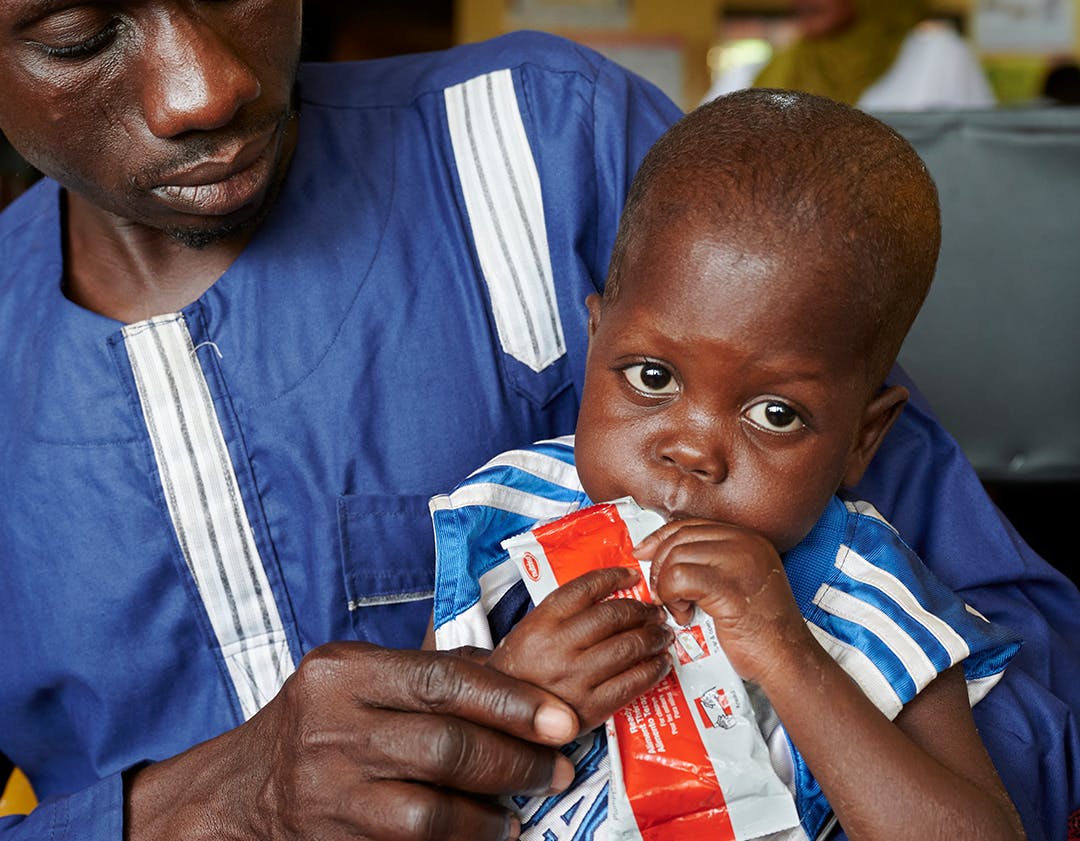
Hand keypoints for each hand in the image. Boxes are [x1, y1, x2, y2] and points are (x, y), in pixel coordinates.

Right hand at [125, 642, 579, 840]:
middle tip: (558, 770)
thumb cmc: (321, 721)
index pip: (443, 681)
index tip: (562, 720)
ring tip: (517, 811)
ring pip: (431, 812)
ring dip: (491, 815)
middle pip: (445, 748)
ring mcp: (325, 791)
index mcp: (344, 672)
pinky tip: (483, 833)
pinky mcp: (331, 840)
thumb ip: (432, 674)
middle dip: (516, 763)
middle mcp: (329, 727)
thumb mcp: (362, 678)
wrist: (241, 788)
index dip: (512, 703)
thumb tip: (523, 680)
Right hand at [488, 566, 673, 732]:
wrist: (502, 715)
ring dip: (653, 638)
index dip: (614, 577)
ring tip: (662, 634)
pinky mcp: (590, 708)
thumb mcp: (529, 630)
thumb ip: (564, 613)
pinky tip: (660, 664)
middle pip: (613, 616)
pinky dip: (653, 670)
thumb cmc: (519, 671)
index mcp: (541, 623)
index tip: (631, 576)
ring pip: (627, 648)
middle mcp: (558, 647)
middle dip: (642, 611)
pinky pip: (632, 683)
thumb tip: (610, 597)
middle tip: (655, 611)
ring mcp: (575, 679)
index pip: (586, 588)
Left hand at [637, 519, 813, 685]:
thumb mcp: (736, 584)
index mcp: (748, 539)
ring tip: (680, 608)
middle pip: (680, 537)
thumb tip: (661, 554)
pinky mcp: (730, 587)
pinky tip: (686, 615)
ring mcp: (740, 563)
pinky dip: (673, 598)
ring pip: (676, 556)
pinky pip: (680, 578)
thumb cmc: (760, 632)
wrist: (787, 661)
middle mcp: (746, 544)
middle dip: (660, 565)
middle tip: (661, 593)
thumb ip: (709, 564)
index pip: (690, 525)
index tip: (644, 554)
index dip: (661, 539)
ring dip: (667, 586)